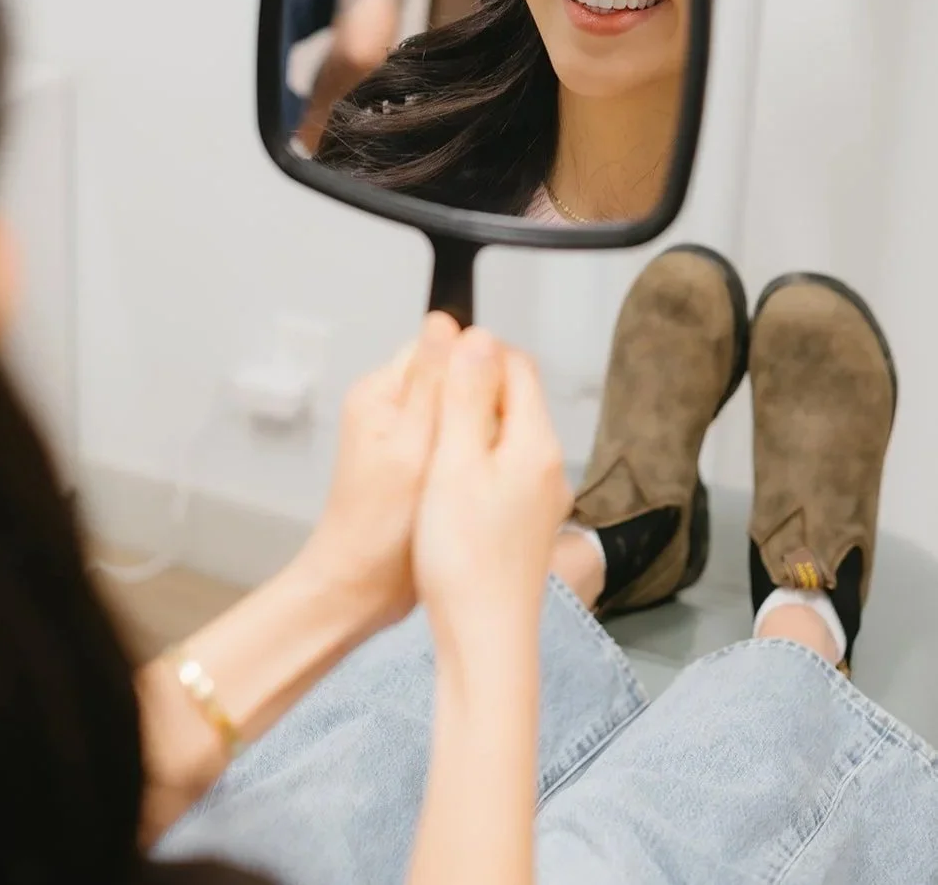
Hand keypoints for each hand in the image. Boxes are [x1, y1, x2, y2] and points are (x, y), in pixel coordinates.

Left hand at [298, 311, 460, 628]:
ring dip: (474, 429)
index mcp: (380, 393)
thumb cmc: (378, 528)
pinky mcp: (416, 462)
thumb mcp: (411, 447)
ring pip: (457, 409)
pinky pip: (454, 438)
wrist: (360, 588)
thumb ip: (431, 385)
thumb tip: (446, 321)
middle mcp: (388, 407)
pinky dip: (469, 451)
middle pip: (451, 377)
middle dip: (476, 401)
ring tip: (483, 463)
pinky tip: (477, 476)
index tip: (493, 405)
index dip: (474, 369)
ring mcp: (402, 435)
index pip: (438, 349)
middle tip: (487, 442)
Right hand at [413, 328, 572, 640]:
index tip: (436, 363)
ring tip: (430, 440)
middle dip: (472, 386)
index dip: (475, 352)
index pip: (517, 366)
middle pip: (515, 398)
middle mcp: (549, 465)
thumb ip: (467, 398)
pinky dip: (475, 459)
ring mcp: (541, 497)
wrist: (485, 639)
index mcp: (536, 442)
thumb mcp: (455, 463)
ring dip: (471, 423)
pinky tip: (445, 481)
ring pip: (507, 434)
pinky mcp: (527, 523)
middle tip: (426, 401)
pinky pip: (504, 468)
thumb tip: (476, 336)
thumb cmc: (464, 557)